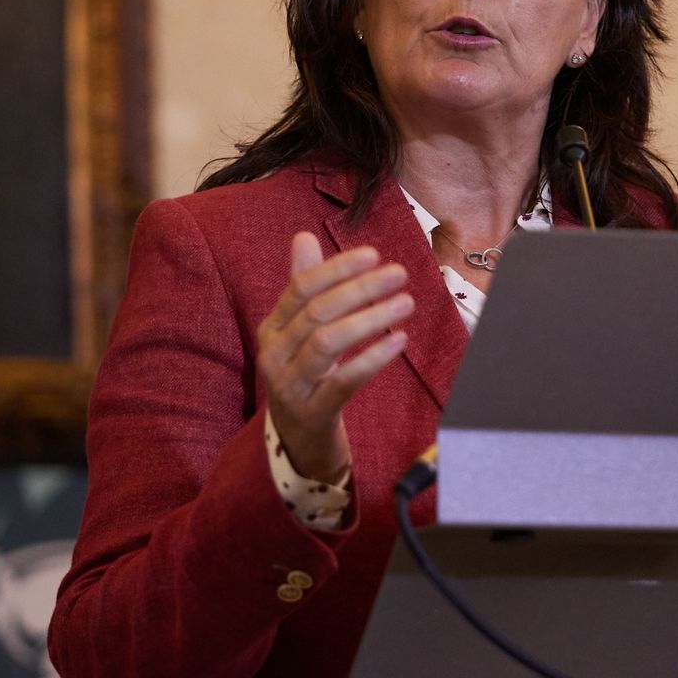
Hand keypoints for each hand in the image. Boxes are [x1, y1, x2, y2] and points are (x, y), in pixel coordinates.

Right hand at [255, 234, 413, 481]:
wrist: (298, 440)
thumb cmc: (305, 376)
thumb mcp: (299, 332)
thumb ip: (304, 286)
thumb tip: (303, 236)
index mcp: (271, 327)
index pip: (301, 288)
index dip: (338, 268)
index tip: (374, 254)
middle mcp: (274, 353)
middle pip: (316, 311)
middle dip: (361, 289)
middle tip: (399, 274)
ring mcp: (290, 385)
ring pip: (327, 342)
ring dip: (370, 318)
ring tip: (406, 303)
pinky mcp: (312, 412)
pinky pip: (344, 381)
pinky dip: (373, 358)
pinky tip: (400, 340)